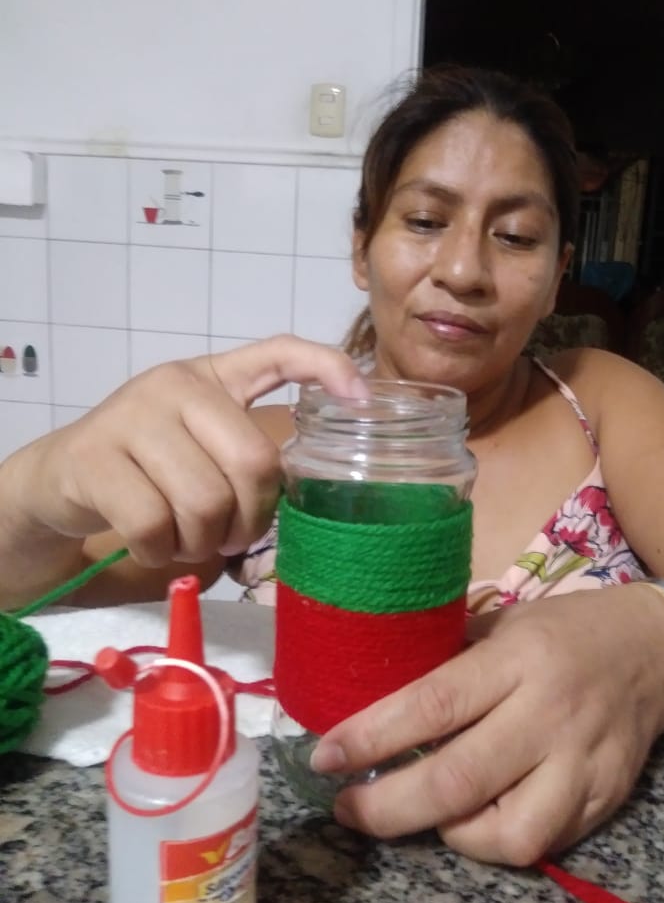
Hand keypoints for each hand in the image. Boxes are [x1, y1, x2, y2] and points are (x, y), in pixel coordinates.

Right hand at [9, 335, 367, 566]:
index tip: (362, 400)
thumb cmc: (148, 464)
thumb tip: (308, 485)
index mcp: (211, 377)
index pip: (279, 351)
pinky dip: (160, 551)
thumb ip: (245, 447)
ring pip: (204, 502)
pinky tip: (154, 543)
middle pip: (252, 462)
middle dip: (250, 518)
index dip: (326, 367)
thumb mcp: (200, 440)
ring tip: (189, 540)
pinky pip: (154, 525)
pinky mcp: (95, 459)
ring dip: (203, 542)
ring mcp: (131, 417)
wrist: (63, 477)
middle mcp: (175, 385)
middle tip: (232, 537)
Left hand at [310, 585, 663, 865]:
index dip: (371, 737)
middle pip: (459, 780)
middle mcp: (550, 713)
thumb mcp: (505, 623)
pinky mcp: (605, 798)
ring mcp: (583, 763)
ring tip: (423, 814)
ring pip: (507, 832)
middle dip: (388, 807)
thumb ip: (450, 661)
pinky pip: (544, 843)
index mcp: (518, 658)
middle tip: (346, 809)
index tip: (325, 758)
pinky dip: (496, 841)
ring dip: (449, 834)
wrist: (656, 648)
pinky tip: (473, 820)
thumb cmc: (565, 628)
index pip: (433, 704)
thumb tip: (377, 697)